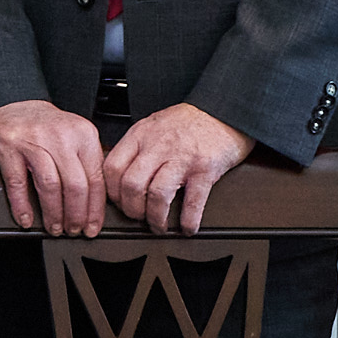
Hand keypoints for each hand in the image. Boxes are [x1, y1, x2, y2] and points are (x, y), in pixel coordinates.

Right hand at [0, 99, 108, 236]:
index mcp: (83, 135)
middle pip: (75, 185)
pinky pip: (18, 183)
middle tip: (74, 230)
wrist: (14, 103)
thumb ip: (87, 162)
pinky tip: (26, 218)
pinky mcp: (10, 147)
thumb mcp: (75, 136)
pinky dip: (22, 205)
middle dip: (76, 215)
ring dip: (53, 213)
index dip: (95, 209)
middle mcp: (61, 136)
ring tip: (54, 227)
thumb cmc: (47, 125)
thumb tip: (96, 203)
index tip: (93, 226)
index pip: (96, 178)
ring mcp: (34, 141)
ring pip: (50, 186)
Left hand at [104, 103, 254, 234]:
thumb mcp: (154, 124)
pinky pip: (192, 202)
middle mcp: (159, 145)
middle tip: (138, 217)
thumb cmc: (189, 120)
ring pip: (157, 195)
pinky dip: (187, 220)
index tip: (119, 202)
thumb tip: (120, 176)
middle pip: (131, 184)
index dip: (112, 192)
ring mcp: (182, 157)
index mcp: (141, 134)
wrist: (225, 110)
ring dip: (155, 218)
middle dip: (131, 209)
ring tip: (159, 226)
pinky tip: (186, 227)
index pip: (113, 167)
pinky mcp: (205, 169)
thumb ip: (137, 146)